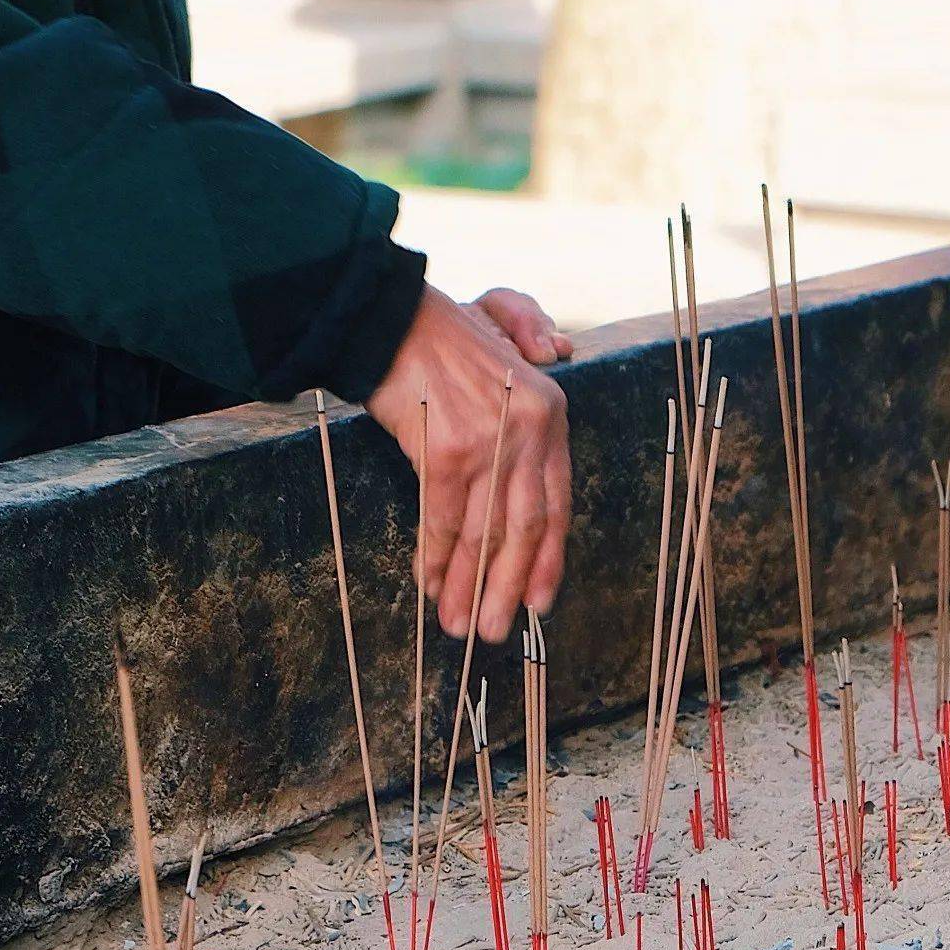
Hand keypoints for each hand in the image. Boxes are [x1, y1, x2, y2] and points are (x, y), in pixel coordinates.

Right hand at [367, 284, 570, 642]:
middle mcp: (526, 432)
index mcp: (549, 413)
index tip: (538, 602)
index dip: (548, 560)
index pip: (557, 503)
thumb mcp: (505, 336)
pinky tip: (430, 586)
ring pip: (484, 534)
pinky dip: (436, 560)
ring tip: (459, 626)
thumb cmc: (443, 333)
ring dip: (468, 586)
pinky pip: (443, 521)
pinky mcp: (446, 453)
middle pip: (524, 529)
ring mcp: (488, 445)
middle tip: (494, 631)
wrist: (390, 318)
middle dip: (507, 587)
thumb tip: (559, 355)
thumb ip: (535, 352)